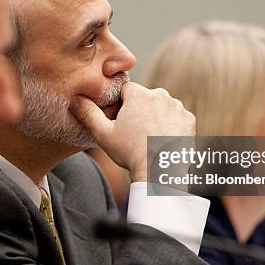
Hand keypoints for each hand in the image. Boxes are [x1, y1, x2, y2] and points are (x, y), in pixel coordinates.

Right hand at [70, 82, 195, 181]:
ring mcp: (177, 106)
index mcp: (138, 93)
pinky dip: (171, 126)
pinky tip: (163, 141)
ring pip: (161, 107)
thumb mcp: (102, 134)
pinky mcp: (189, 119)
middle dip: (140, 111)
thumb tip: (75, 99)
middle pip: (145, 99)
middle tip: (135, 134)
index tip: (121, 123)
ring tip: (149, 139)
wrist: (160, 172)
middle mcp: (159, 94)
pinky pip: (177, 117)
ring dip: (156, 117)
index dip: (122, 106)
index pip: (126, 91)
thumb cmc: (129, 153)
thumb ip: (87, 113)